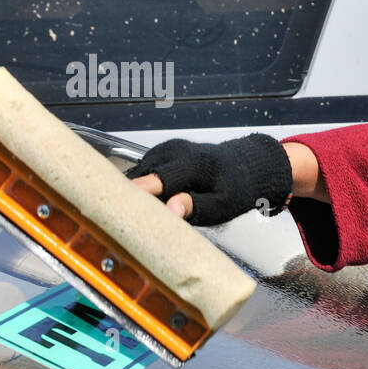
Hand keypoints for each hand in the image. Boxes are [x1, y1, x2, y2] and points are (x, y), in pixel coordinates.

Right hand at [126, 134, 292, 225]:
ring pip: (138, 174)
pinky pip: (142, 172)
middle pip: (142, 177)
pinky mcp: (159, 154)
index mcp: (193, 163)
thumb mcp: (222, 204)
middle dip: (137, 198)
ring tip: (151, 209)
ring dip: (140, 193)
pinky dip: (144, 187)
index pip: (157, 180)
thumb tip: (172, 209)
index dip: (140, 196)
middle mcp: (175, 151)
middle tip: (139, 219)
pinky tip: (153, 199)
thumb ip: (196, 206)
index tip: (125, 210)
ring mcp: (165, 150)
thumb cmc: (234, 187)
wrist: (242, 167)